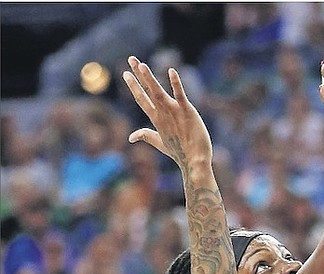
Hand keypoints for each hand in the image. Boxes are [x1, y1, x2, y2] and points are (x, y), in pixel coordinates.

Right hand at [122, 56, 211, 170]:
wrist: (194, 161)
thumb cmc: (179, 152)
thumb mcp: (160, 142)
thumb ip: (146, 135)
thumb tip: (131, 137)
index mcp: (156, 119)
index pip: (142, 99)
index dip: (134, 86)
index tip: (125, 73)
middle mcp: (162, 114)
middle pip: (148, 91)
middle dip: (139, 75)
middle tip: (131, 58)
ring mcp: (174, 112)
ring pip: (158, 92)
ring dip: (150, 78)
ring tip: (142, 65)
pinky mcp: (187, 112)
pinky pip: (180, 95)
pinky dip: (176, 84)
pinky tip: (171, 71)